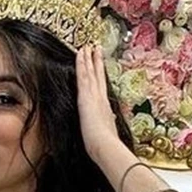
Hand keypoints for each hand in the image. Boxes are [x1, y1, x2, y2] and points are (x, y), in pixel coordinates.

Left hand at [76, 43, 120, 160]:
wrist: (105, 145)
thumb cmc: (106, 145)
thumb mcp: (109, 132)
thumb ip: (109, 124)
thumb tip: (112, 120)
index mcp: (105, 107)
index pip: (101, 87)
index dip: (101, 74)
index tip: (100, 64)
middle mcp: (100, 98)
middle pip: (98, 76)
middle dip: (96, 61)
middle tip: (95, 48)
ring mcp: (94, 96)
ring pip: (90, 73)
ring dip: (88, 59)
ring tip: (87, 46)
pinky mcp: (86, 96)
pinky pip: (83, 76)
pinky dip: (82, 64)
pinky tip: (80, 54)